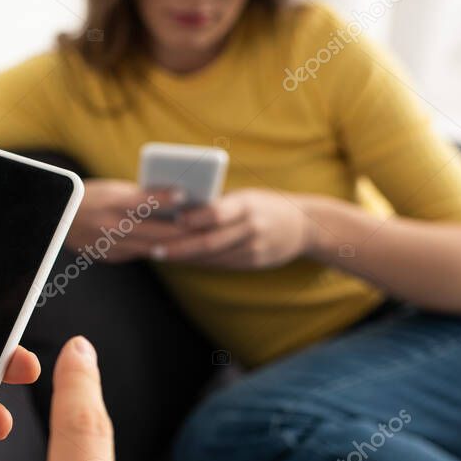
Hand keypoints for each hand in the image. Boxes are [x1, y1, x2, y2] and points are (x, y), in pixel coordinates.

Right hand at [67, 179, 188, 261]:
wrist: (58, 220)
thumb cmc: (91, 198)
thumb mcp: (112, 191)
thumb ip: (139, 197)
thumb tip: (171, 201)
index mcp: (110, 204)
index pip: (143, 200)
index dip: (165, 198)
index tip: (185, 193)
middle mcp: (110, 226)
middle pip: (153, 230)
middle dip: (179, 230)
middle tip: (202, 226)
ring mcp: (110, 245)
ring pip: (149, 247)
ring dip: (172, 244)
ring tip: (192, 240)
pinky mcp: (110, 256)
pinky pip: (138, 253)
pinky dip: (154, 249)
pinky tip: (170, 247)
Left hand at [159, 188, 311, 268]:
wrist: (304, 226)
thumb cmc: (264, 204)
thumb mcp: (246, 196)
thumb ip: (218, 203)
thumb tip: (179, 208)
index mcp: (247, 205)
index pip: (217, 213)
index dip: (194, 218)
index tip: (172, 220)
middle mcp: (251, 228)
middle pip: (209, 241)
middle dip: (179, 247)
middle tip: (155, 249)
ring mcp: (254, 248)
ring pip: (213, 257)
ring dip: (185, 257)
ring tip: (160, 255)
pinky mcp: (253, 263)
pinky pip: (221, 264)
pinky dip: (199, 262)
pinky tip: (182, 260)